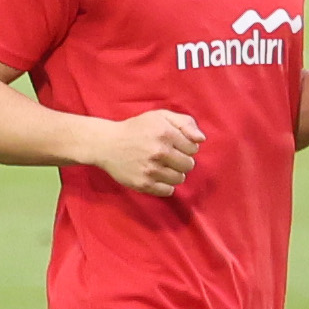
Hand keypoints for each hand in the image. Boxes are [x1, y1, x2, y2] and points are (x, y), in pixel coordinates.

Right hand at [82, 110, 201, 196]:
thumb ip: (185, 122)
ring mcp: (151, 170)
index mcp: (165, 133)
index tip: (174, 145)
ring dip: (174, 173)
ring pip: (180, 179)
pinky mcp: (143, 184)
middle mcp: (159, 152)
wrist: (106, 144)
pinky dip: (165, 185)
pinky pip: (168, 191)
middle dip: (181, 161)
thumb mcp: (160, 116)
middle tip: (168, 157)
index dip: (185, 147)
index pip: (193, 148)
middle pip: (189, 165)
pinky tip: (156, 176)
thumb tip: (201, 140)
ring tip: (162, 166)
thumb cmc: (136, 129)